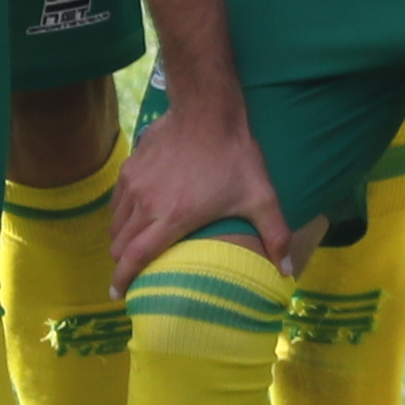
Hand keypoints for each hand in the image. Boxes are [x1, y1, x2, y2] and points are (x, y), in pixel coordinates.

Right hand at [110, 94, 301, 284]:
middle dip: (122, 264)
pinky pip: (116, 200)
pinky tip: (134, 217)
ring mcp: (134, 184)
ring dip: (121, 239)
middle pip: (120, 245)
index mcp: (173, 217)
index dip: (123, 279)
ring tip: (133, 248)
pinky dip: (121, 215)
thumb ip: (275, 235)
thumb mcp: (260, 197)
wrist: (208, 110)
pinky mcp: (130, 167)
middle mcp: (146, 203)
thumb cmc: (234, 156)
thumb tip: (289, 272)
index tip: (117, 294)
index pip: (135, 257)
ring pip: (115, 223)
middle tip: (131, 273)